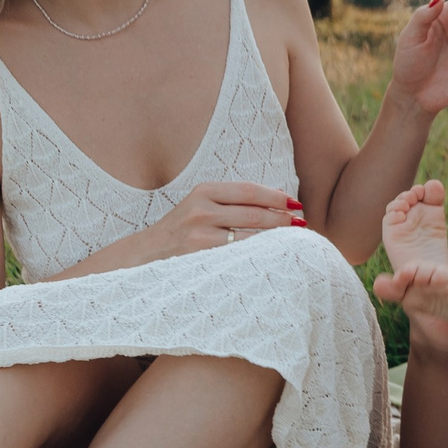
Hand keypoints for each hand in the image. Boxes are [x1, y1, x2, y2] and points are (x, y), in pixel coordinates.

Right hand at [135, 181, 303, 262]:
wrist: (146, 255)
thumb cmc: (182, 231)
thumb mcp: (201, 207)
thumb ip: (232, 201)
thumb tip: (279, 198)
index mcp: (203, 192)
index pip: (248, 191)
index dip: (275, 197)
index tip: (295, 204)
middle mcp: (201, 210)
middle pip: (253, 213)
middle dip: (281, 219)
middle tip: (301, 223)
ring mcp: (199, 234)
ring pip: (249, 235)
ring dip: (275, 238)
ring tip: (294, 239)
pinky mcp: (200, 256)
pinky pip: (238, 255)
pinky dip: (258, 254)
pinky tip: (272, 256)